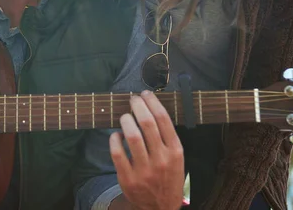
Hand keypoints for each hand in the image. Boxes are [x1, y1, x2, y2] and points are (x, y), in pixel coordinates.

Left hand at [110, 90, 183, 209]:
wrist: (160, 208)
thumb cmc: (168, 178)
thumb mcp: (177, 159)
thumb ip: (167, 138)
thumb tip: (151, 109)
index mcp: (175, 152)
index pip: (164, 119)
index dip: (153, 102)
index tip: (145, 94)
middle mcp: (161, 159)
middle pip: (147, 123)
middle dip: (138, 106)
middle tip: (133, 99)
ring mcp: (144, 170)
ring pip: (132, 136)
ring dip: (126, 120)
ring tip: (124, 116)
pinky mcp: (128, 178)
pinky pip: (117, 152)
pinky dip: (115, 139)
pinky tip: (116, 135)